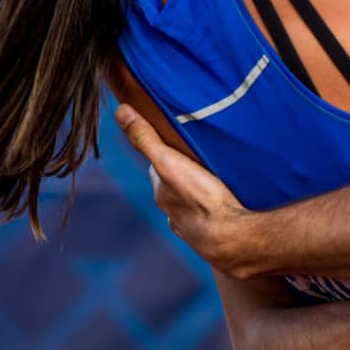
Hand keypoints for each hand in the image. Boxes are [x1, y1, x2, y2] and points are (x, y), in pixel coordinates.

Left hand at [116, 103, 248, 270]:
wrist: (229, 237)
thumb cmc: (199, 199)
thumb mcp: (169, 162)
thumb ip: (146, 138)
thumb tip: (121, 111)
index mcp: (162, 192)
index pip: (158, 168)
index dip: (165, 154)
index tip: (176, 143)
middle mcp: (173, 211)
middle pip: (174, 186)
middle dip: (184, 174)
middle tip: (201, 159)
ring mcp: (192, 226)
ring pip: (192, 205)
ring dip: (200, 195)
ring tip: (217, 182)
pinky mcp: (213, 235)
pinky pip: (211, 220)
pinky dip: (215, 213)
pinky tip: (227, 208)